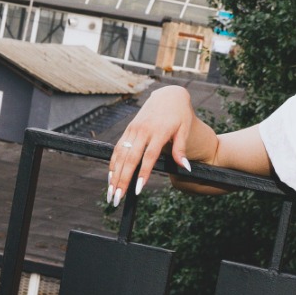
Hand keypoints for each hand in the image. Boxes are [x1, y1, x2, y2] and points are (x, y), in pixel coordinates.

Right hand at [106, 84, 198, 205]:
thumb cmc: (180, 115)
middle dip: (122, 180)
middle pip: (130, 159)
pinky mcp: (128, 130)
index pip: (149, 156)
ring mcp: (133, 130)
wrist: (168, 96)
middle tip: (117, 198)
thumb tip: (184, 167)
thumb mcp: (185, 129)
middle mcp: (142, 131)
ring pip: (121, 155)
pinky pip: (118, 149)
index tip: (138, 189)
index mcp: (158, 131)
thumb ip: (181, 148)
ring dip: (114, 175)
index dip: (143, 173)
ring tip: (111, 193)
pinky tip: (111, 178)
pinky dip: (113, 164)